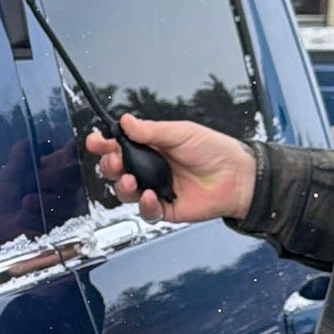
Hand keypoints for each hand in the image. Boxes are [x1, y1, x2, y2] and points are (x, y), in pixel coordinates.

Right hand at [85, 115, 256, 223]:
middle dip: (109, 165)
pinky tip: (150, 195)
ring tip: (131, 180)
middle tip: (114, 160)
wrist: (238, 177)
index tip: (95, 141)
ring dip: (123, 186)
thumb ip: (151, 130)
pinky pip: (145, 212)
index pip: (120, 145)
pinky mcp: (164, 209)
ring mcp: (155, 189)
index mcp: (151, 146)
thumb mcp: (181, 133)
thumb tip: (126, 121)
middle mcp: (149, 168)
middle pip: (116, 170)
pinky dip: (144, 205)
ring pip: (125, 192)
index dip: (104, 144)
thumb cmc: (214, 151)